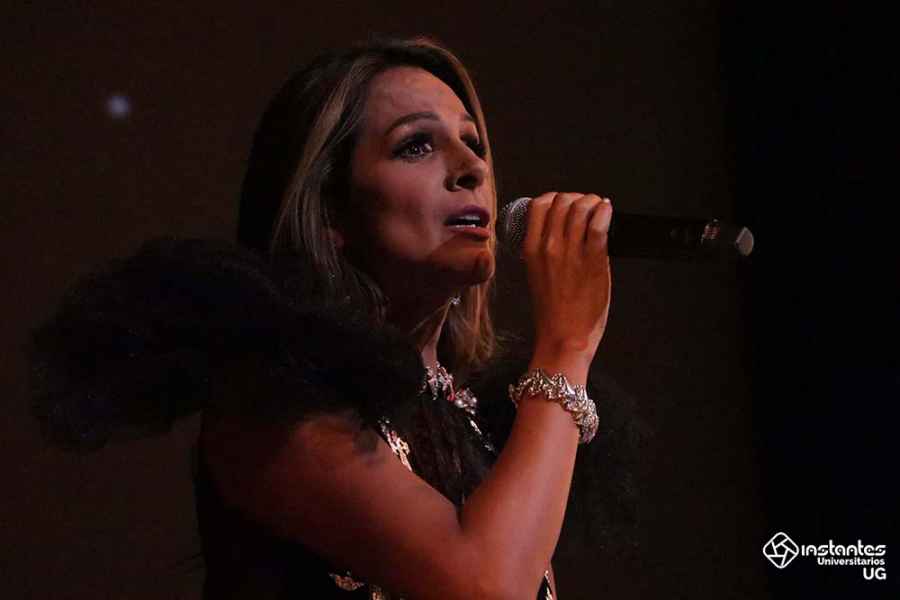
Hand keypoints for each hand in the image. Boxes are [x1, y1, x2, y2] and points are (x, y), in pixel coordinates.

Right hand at [522, 192, 611, 364]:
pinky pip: (599, 224)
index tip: (566, 203)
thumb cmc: (553, 313)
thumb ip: (544, 253)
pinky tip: (608, 212)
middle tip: (587, 206)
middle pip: (562, 201)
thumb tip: (562, 234)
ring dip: (593, 202)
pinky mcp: (592, 260)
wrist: (563, 337)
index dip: (555, 197)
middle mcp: (548, 246)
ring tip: (600, 208)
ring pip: (581, 208)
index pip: (539, 205)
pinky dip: (605, 212)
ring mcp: (570, 252)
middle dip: (577, 198)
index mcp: (531, 250)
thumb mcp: (536, 276)